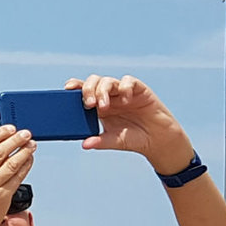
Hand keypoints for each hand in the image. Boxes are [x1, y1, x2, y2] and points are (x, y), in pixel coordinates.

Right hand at [0, 125, 34, 225]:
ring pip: (11, 163)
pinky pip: (17, 177)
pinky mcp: (1, 197)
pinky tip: (29, 159)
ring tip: (31, 145)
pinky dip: (25, 166)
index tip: (10, 128)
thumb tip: (2, 143)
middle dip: (15, 140)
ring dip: (24, 151)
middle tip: (25, 134)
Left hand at [71, 75, 192, 174]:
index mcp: (99, 106)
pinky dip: (125, 88)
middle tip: (89, 104)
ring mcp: (123, 91)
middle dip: (88, 89)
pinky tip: (126, 100)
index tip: (67, 89)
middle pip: (94, 82)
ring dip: (103, 91)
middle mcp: (110, 96)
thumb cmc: (134, 139)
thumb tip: (84, 144)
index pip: (84, 91)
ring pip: (108, 81)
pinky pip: (129, 81)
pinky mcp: (139, 89)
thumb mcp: (115, 141)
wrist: (158, 140)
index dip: (75, 86)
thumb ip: (100, 141)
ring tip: (104, 106)